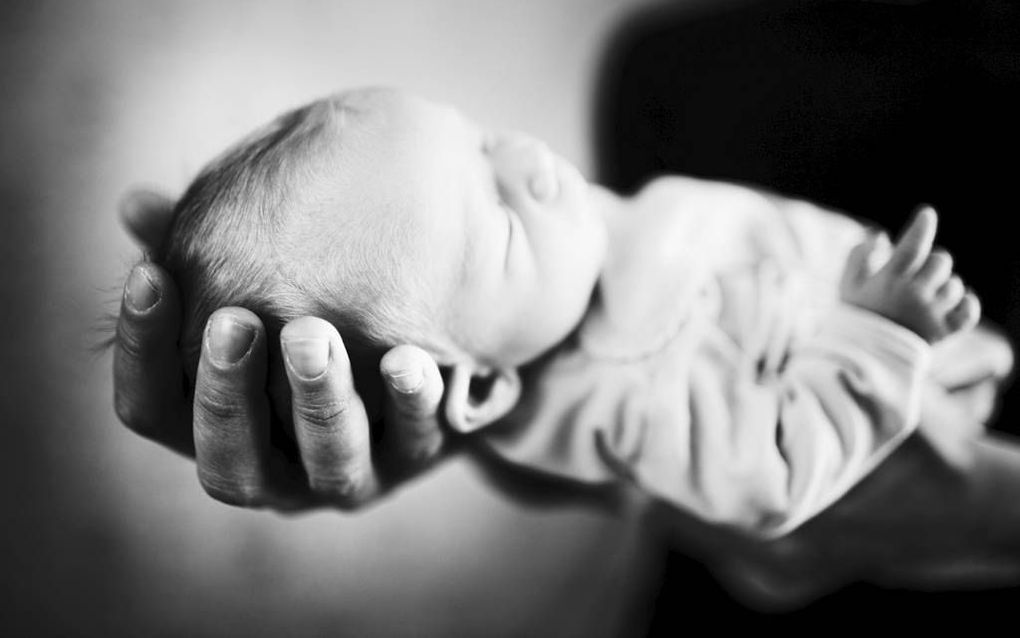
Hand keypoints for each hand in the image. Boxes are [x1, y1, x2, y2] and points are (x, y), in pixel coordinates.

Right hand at [113, 189, 447, 510]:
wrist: (418, 346)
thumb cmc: (308, 314)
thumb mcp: (253, 287)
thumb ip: (200, 257)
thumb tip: (138, 207)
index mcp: (213, 430)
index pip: (151, 409)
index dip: (142, 349)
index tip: (150, 274)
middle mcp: (274, 470)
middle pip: (229, 462)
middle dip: (227, 395)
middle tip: (234, 322)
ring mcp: (346, 473)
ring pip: (327, 460)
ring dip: (318, 399)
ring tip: (311, 334)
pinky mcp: (416, 456)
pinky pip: (415, 437)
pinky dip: (410, 400)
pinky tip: (404, 356)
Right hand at [840, 205, 980, 342]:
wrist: (865, 358)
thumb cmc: (857, 316)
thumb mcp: (848, 285)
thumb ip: (859, 256)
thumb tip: (883, 237)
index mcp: (890, 280)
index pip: (912, 245)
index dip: (922, 226)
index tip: (927, 214)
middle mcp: (913, 295)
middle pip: (941, 261)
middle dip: (932, 263)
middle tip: (919, 275)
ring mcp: (931, 314)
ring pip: (955, 285)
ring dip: (945, 285)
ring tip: (929, 296)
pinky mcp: (945, 332)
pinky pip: (969, 310)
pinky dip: (967, 304)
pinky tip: (957, 303)